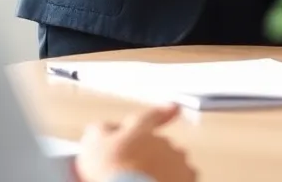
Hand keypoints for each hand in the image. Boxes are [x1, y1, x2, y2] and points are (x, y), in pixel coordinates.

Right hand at [75, 104, 195, 181]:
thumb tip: (103, 127)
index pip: (152, 115)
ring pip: (172, 162)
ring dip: (161, 170)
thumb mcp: (94, 145)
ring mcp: (177, 159)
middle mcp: (163, 141)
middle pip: (158, 145)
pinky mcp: (187, 178)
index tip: (174, 108)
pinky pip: (182, 178)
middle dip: (148, 156)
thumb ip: (100, 130)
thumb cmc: (112, 170)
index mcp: (141, 128)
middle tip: (133, 171)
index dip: (162, 112)